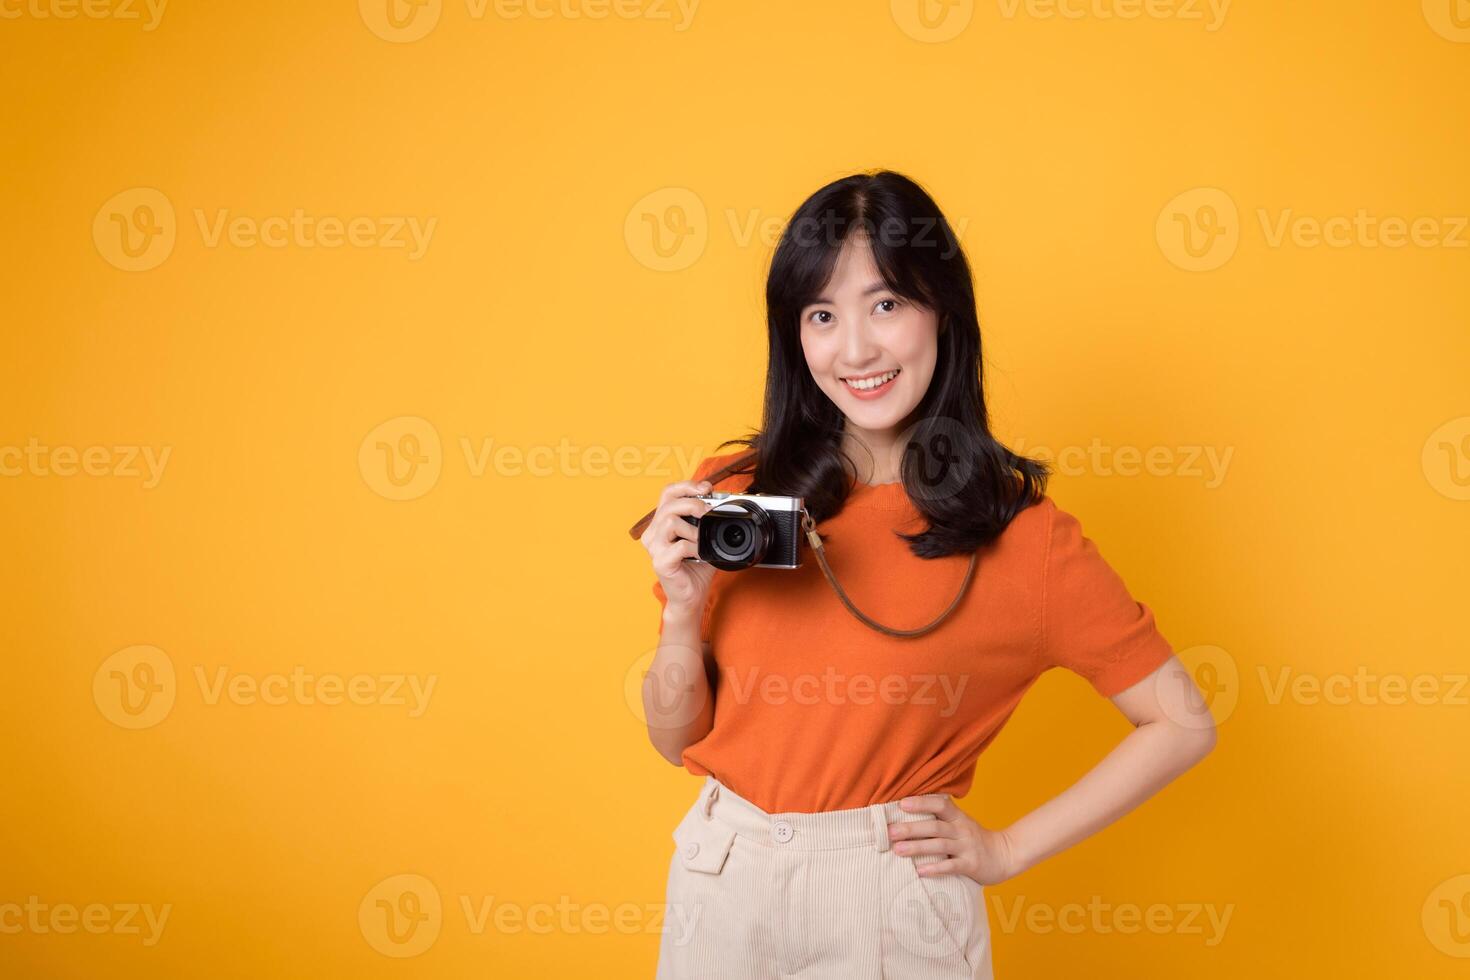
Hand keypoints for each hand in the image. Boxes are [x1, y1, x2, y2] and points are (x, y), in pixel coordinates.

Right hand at [641, 478, 719, 609]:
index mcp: (661, 523)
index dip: (687, 485)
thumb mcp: (703, 538)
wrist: (690, 596)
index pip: (668, 493)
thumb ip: (706, 520)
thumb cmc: (695, 568)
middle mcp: (653, 533)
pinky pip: (680, 545)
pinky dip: (696, 548)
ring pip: (671, 522)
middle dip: (693, 504)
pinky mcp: (660, 562)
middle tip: (708, 513)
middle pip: (669, 504)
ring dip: (693, 529)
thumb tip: (721, 502)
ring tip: (702, 541)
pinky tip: (700, 556)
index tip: (706, 488)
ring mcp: (654, 548)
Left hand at [887, 794, 1018, 886]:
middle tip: (890, 831)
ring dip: (917, 847)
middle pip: (934, 827)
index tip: (902, 803)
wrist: (1005, 855)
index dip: (921, 803)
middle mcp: (961, 830)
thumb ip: (941, 816)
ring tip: (897, 850)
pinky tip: (920, 871)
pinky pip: (951, 866)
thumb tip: (908, 808)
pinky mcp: (971, 865)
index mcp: (958, 817)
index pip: (939, 805)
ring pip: (939, 846)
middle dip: (911, 828)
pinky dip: (936, 868)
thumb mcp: (960, 822)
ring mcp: (967, 847)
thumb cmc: (974, 838)